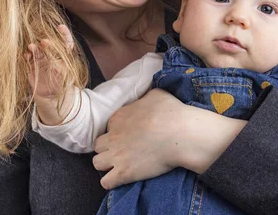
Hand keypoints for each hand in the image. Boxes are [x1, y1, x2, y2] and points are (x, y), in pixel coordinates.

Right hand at [25, 24, 73, 98]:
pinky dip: (27, 55)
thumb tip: (54, 63)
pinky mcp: (32, 65)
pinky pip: (29, 58)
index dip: (64, 34)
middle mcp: (53, 56)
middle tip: (43, 42)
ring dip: (34, 47)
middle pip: (50, 45)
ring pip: (38, 50)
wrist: (51, 96)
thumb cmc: (61, 85)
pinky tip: (26, 55)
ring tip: (31, 47)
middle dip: (47, 42)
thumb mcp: (64, 77)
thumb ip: (59, 67)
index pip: (66, 43)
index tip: (60, 27)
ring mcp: (42, 59)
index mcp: (65, 57)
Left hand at [92, 88, 245, 189]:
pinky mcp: (124, 173)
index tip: (130, 135)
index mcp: (118, 117)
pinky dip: (111, 181)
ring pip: (96, 163)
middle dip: (108, 148)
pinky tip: (121, 178)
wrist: (181, 134)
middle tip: (123, 150)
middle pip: (98, 145)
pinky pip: (105, 182)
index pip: (108, 127)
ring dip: (106, 164)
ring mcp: (116, 156)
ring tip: (120, 165)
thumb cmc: (172, 112)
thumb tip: (145, 98)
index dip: (118, 132)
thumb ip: (144, 97)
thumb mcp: (156, 94)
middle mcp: (113, 136)